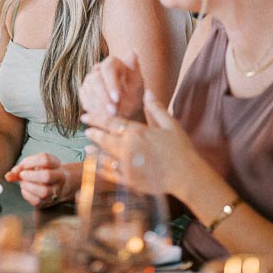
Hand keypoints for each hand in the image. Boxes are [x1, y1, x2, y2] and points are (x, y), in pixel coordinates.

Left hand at [5, 152, 70, 207]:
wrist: (60, 185)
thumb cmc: (44, 172)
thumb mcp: (35, 165)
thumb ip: (21, 167)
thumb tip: (9, 176)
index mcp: (56, 165)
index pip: (45, 160)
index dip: (30, 161)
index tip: (24, 164)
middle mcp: (59, 178)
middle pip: (47, 176)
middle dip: (30, 176)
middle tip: (22, 175)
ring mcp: (55, 191)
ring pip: (43, 191)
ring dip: (28, 186)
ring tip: (23, 182)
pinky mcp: (48, 202)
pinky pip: (37, 201)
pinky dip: (27, 195)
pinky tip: (25, 189)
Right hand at [78, 52, 143, 119]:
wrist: (128, 110)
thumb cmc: (134, 95)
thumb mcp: (138, 83)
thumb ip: (135, 69)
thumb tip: (133, 52)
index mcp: (113, 62)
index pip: (108, 67)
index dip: (111, 83)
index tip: (117, 98)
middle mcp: (98, 69)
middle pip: (95, 80)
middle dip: (104, 97)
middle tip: (113, 112)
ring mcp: (89, 80)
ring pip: (88, 91)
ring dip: (99, 105)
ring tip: (110, 118)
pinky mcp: (84, 92)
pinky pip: (85, 100)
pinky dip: (93, 109)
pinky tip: (103, 117)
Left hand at [83, 92, 199, 198]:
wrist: (187, 176)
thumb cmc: (180, 149)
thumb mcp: (170, 124)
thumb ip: (156, 107)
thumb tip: (147, 91)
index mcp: (137, 132)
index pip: (110, 122)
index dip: (95, 118)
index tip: (85, 116)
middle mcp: (128, 148)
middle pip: (103, 139)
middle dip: (93, 134)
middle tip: (86, 131)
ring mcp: (127, 166)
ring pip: (103, 157)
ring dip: (93, 152)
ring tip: (86, 149)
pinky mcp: (129, 181)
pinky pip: (109, 174)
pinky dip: (100, 169)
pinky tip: (97, 167)